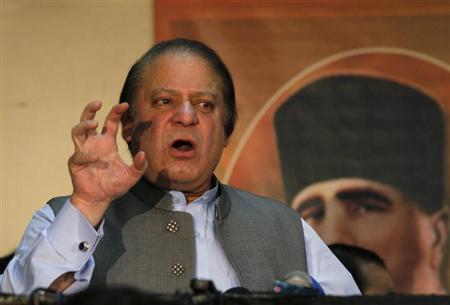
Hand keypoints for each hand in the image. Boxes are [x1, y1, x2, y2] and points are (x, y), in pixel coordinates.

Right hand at [68, 101, 146, 226]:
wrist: (100, 199)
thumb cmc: (114, 186)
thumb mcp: (132, 176)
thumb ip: (140, 166)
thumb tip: (143, 154)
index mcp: (107, 143)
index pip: (110, 122)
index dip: (115, 112)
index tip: (124, 104)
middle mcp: (93, 144)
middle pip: (87, 120)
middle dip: (90, 109)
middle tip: (98, 102)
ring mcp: (83, 151)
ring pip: (77, 132)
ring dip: (84, 125)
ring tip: (93, 123)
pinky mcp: (75, 163)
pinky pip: (78, 154)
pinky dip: (86, 155)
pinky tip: (95, 158)